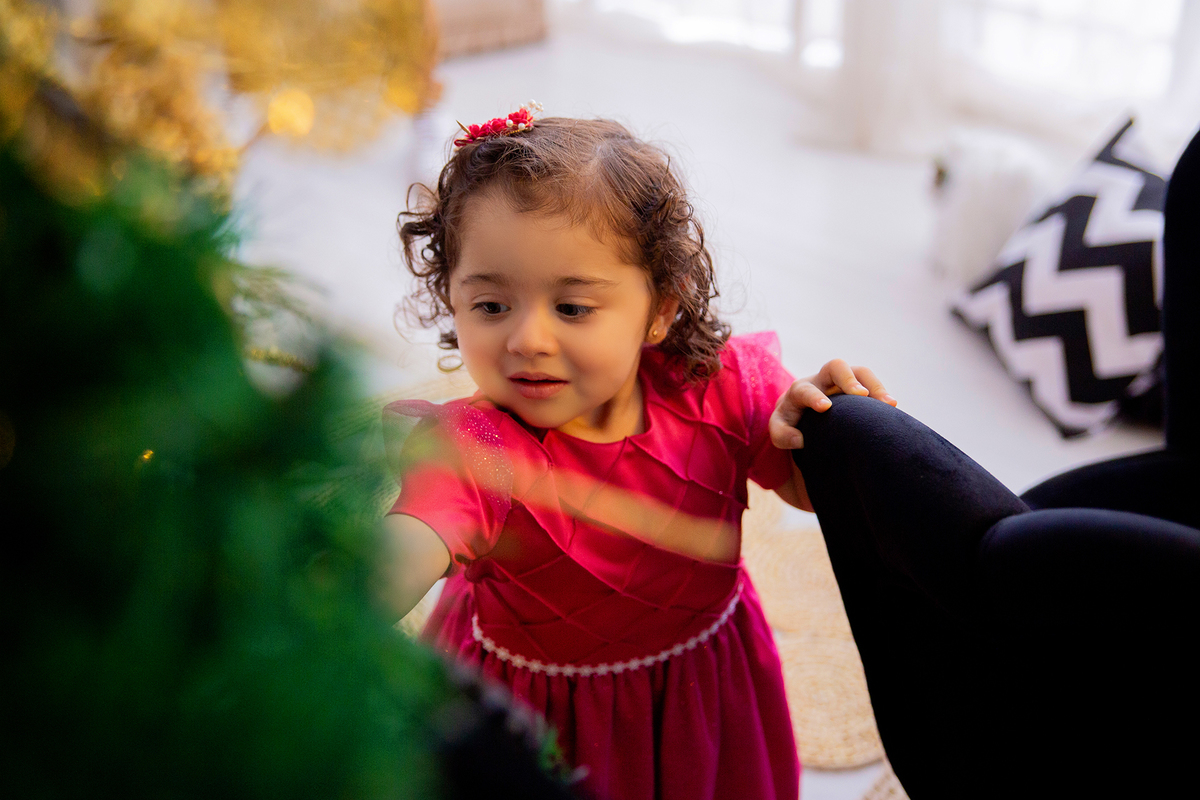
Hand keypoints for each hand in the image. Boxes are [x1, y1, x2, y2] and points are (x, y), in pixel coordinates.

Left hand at [769, 359, 895, 448]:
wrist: (802, 415)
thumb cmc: (790, 424)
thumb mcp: (779, 431)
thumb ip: (782, 435)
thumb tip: (800, 440)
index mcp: (800, 390)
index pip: (805, 389)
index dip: (814, 396)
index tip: (825, 407)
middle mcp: (822, 381)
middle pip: (836, 366)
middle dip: (849, 379)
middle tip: (861, 395)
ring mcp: (843, 383)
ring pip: (861, 372)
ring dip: (875, 385)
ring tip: (889, 404)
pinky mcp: (859, 389)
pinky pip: (874, 385)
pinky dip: (883, 396)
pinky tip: (893, 411)